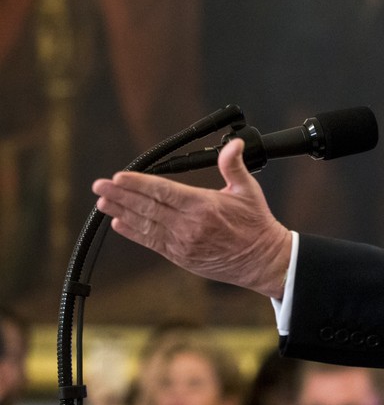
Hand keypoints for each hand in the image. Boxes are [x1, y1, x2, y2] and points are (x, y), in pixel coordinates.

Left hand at [92, 139, 291, 298]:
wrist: (261, 260)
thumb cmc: (256, 224)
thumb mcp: (248, 190)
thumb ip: (234, 165)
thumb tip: (233, 144)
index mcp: (204, 206)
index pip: (163, 192)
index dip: (139, 184)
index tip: (120, 177)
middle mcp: (189, 225)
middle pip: (148, 207)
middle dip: (121, 196)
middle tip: (100, 186)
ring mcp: (183, 243)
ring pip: (145, 225)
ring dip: (121, 212)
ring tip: (102, 202)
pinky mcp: (181, 257)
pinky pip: (152, 242)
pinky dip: (134, 233)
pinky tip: (119, 223)